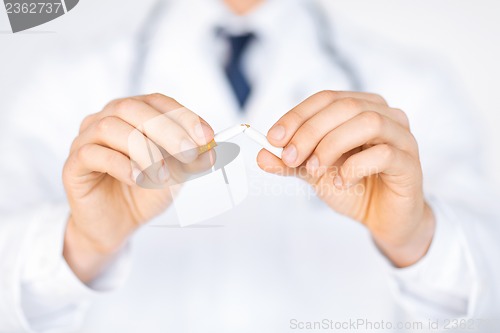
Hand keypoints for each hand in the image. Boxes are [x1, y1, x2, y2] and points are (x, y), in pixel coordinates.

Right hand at [63, 93, 213, 281]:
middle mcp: (108, 119)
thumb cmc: (144, 192)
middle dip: (166, 130)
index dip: (183, 116)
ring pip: (112, 128)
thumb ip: (191, 160)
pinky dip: (121, 165)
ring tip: (161, 174)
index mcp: (134, 115)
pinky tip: (138, 179)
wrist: (119, 223)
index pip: (158, 102)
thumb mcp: (176, 174)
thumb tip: (212, 150)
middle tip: (189, 151)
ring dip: (144, 150)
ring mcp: (87, 139)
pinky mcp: (74, 164)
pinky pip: (93, 154)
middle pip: (133, 109)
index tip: (206, 136)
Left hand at [257, 91, 434, 266]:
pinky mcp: (410, 162)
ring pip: (367, 122)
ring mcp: (401, 136)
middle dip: (310, 131)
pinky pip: (384, 153)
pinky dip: (354, 167)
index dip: (297, 116)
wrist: (383, 218)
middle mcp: (384, 114)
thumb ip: (290, 163)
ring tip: (314, 170)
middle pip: (344, 107)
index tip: (273, 138)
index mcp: (360, 108)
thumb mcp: (314, 173)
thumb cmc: (353, 187)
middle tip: (289, 157)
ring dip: (332, 145)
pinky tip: (342, 183)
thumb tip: (261, 155)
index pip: (326, 98)